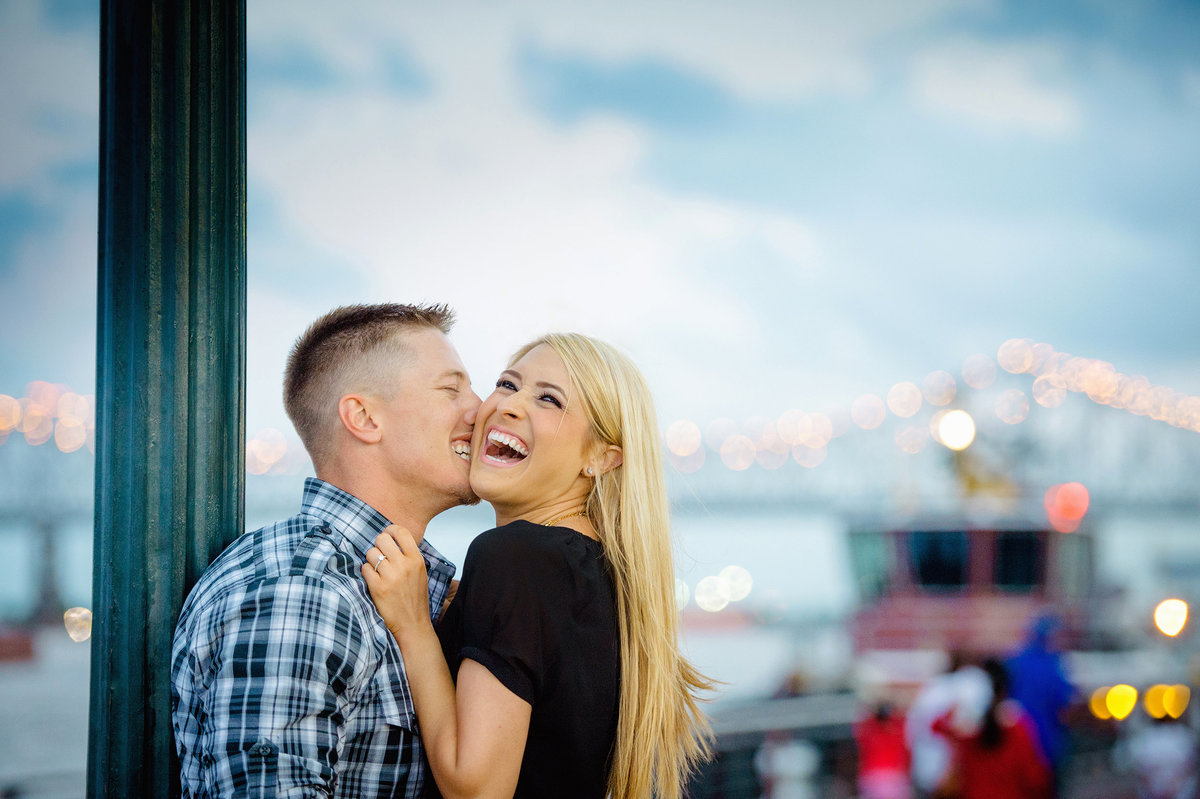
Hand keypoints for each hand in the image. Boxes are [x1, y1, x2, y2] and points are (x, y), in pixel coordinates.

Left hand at [362, 525, 431, 643]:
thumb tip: (392, 539)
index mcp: (416, 560)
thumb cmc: (415, 598)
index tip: (387, 535)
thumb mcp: (420, 573)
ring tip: (376, 570)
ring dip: (370, 560)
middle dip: (378, 545)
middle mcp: (404, 565)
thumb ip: (409, 556)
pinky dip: (366, 572)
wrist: (413, 624)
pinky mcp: (378, 587)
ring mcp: (390, 576)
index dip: (390, 530)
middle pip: (382, 539)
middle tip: (379, 555)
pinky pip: (364, 568)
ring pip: (370, 553)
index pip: (401, 532)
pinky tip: (372, 579)